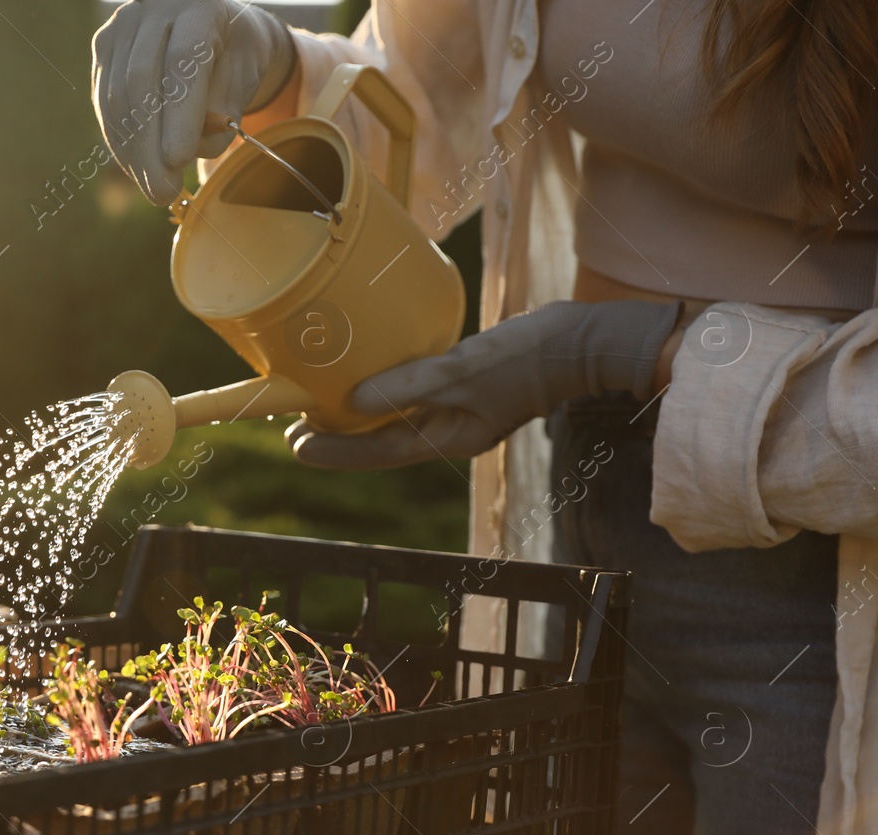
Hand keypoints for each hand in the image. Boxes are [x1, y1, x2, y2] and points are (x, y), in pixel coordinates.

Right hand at [93, 0, 295, 205]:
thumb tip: (179, 157)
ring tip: (154, 188)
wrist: (212, 30)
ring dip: (132, 152)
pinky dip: (121, 142)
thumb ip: (221, 115)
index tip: (179, 161)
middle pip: (141, 80)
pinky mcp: (104, 48)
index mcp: (200, 6)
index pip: (183, 61)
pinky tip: (138, 170)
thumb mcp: (243, 82)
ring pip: (117, 95)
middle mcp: (153, 7)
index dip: (179, 114)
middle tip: (164, 192)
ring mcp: (122, 26)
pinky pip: (105, 102)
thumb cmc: (234, 59)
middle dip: (150, 145)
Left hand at [286, 300, 681, 468]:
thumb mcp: (463, 369)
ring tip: (317, 403)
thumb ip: (408, 383)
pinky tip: (366, 373)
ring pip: (394, 417)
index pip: (377, 451)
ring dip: (356, 413)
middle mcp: (449, 430)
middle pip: (379, 439)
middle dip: (337, 434)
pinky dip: (385, 388)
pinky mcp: (464, 384)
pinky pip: (413, 393)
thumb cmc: (529, 356)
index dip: (333, 449)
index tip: (293, 443)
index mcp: (448, 438)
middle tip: (291, 427)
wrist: (586, 339)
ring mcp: (458, 409)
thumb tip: (353, 399)